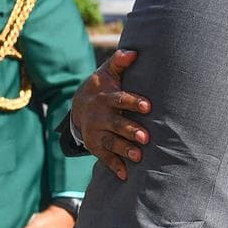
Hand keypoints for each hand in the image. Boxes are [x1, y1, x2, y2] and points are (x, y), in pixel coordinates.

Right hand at [71, 49, 150, 179]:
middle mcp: (101, 116)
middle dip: (130, 131)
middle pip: (116, 125)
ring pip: (111, 142)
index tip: (148, 106)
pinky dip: (114, 167)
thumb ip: (120, 62)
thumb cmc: (102, 87)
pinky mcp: (95, 145)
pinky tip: (125, 176)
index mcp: (107, 98)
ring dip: (124, 150)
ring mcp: (97, 132)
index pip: (121, 100)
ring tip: (138, 157)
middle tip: (146, 137)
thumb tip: (134, 52)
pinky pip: (104, 157)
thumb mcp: (108, 73)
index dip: (133, 102)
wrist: (78, 105)